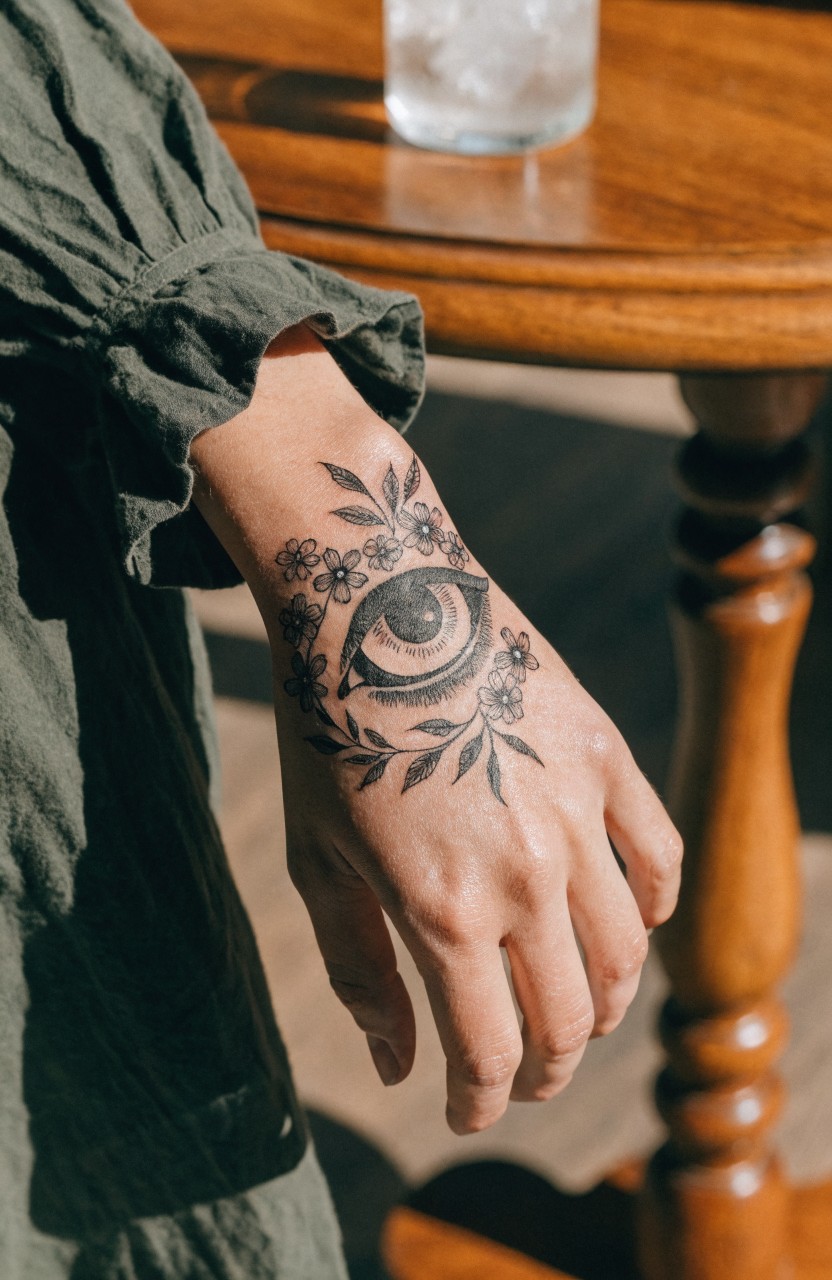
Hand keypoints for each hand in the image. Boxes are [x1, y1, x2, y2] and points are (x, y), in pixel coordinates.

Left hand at [191, 325, 682, 1133]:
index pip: (489, 1053)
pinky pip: (658, 858)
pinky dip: (652, 907)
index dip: (479, 1101)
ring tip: (571, 1012)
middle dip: (544, 1070)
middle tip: (520, 1073)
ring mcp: (578, 816)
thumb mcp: (316, 861)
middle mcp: (527, 876)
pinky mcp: (607, 760)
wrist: (376, 604)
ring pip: (624, 955)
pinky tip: (626, 922)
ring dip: (603, 1007)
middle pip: (571, 1021)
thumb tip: (400, 1065)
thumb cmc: (328, 736)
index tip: (467, 1110)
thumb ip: (362, 971)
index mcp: (443, 911)